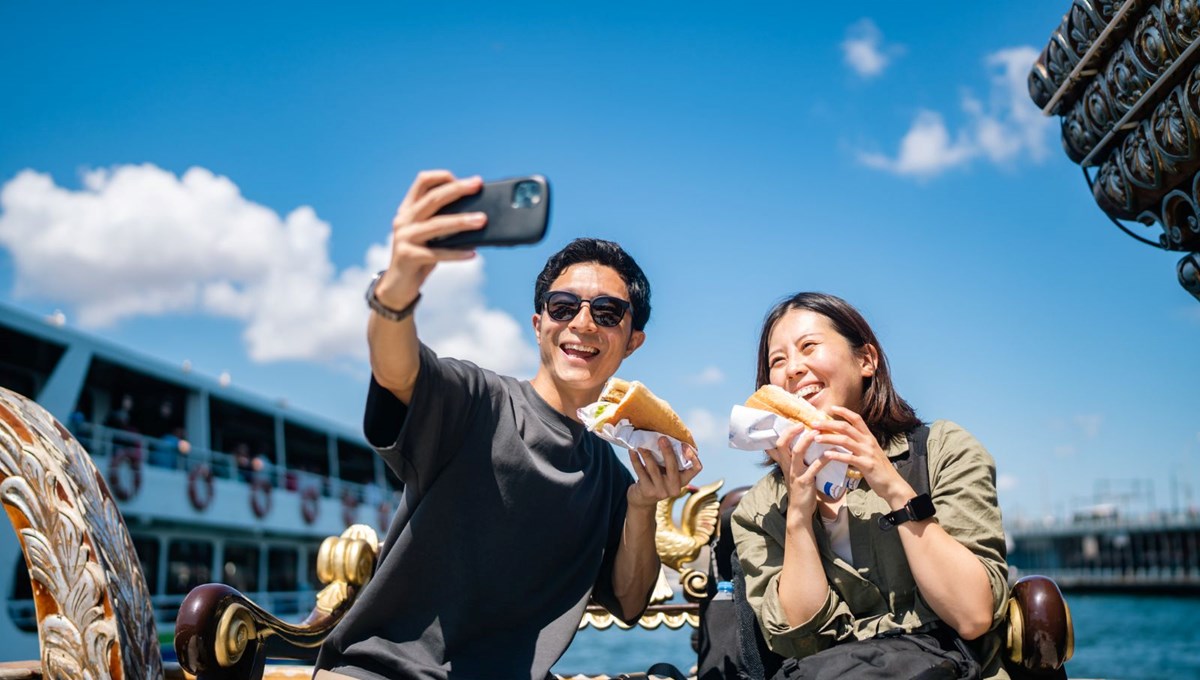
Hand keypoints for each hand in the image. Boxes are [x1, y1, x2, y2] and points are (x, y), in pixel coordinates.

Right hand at [374, 170, 487, 309]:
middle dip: (457, 189)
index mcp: (408, 210)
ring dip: (462, 221)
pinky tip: (473, 254)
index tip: (467, 181)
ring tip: (482, 220)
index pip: (422, 182)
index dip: (443, 177)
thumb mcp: (431, 237)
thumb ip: (446, 224)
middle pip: (432, 198)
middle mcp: (403, 220)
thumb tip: (480, 218)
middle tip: (477, 185)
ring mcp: (404, 237)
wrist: (398, 286)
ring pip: (437, 224)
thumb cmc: (420, 258)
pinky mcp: (408, 256)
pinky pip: (437, 253)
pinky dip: (456, 253)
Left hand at [626, 438, 702, 509]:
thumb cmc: (657, 479)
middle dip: (667, 451)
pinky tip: (632, 451)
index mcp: (683, 480)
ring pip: (654, 469)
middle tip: (661, 438)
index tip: (684, 445)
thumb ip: (669, 460)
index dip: (692, 457)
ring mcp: (661, 491)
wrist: (642, 500)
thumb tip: (664, 436)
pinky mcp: (647, 491)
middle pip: (673, 467)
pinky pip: (640, 472)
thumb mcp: (667, 472)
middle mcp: (675, 488)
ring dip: (647, 454)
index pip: (696, 468)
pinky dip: (636, 460)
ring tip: (641, 444)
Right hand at [766, 424, 826, 518]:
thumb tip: (801, 444)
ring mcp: (795, 473)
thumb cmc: (800, 489)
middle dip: (790, 432)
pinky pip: (814, 468)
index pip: (776, 443)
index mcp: (784, 462)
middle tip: (801, 423)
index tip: (787, 421)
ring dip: (806, 441)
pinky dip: (823, 459)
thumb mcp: (793, 472)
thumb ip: (795, 459)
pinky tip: (830, 453)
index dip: (779, 432)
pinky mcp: (805, 482)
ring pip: (797, 452)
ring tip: (816, 432)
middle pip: (781, 444)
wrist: (800, 511)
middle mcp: (787, 465)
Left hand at [813, 406, 914, 508]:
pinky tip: (826, 455)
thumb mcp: (870, 451)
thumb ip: (859, 444)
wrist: (892, 484)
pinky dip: (837, 456)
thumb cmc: (879, 469)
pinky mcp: (866, 465)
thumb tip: (843, 438)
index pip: (856, 419)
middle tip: (814, 424)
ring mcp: (868, 453)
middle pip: (846, 427)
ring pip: (845, 440)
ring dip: (829, 438)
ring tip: (816, 438)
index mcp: (869, 437)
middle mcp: (868, 442)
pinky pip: (849, 458)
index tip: (831, 408)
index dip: (844, 412)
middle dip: (829, 424)